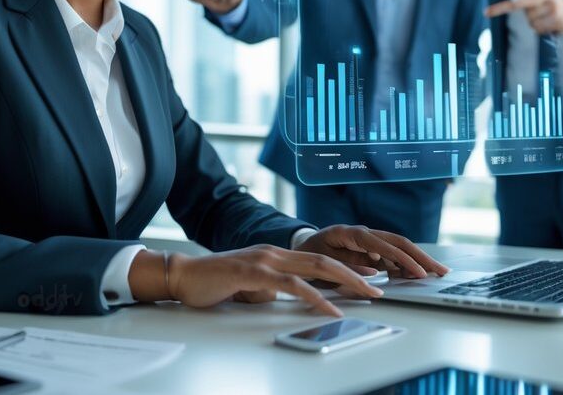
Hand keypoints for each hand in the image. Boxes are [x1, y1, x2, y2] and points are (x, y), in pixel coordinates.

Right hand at [137, 244, 384, 316]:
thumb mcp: (251, 287)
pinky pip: (291, 285)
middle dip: (356, 274)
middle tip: (379, 288)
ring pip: (315, 268)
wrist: (183, 276)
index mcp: (276, 256)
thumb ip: (272, 289)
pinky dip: (315, 297)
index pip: (319, 261)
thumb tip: (288, 299)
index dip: (346, 269)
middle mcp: (275, 253)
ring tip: (366, 294)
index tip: (368, 281)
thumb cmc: (214, 283)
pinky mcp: (254, 273)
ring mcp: (265, 260)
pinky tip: (330, 307)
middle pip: (325, 261)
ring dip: (346, 282)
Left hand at [295, 225, 448, 278]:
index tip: (418, 272)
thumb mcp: (323, 261)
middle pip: (398, 242)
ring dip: (418, 260)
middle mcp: (364, 233)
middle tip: (440, 271)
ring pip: (399, 248)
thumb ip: (347, 264)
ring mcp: (370, 240)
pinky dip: (406, 265)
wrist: (304, 246)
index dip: (402, 259)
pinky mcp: (372, 249)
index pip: (383, 244)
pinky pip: (393, 256)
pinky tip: (417, 275)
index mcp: (351, 234)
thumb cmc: (311, 253)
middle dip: (420, 257)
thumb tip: (375, 269)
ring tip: (436, 273)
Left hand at [484, 0, 562, 38]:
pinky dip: (545, 31)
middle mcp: (546, 0)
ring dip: (539, 26)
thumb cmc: (561, 8)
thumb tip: (515, 6)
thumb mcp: (548, 1)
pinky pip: (541, 30)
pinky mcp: (557, 21)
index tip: (486, 12)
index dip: (500, 7)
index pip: (517, 2)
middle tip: (545, 16)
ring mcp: (552, 11)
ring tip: (551, 21)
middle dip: (533, 18)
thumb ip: (533, 3)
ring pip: (533, 25)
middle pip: (527, 16)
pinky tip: (554, 26)